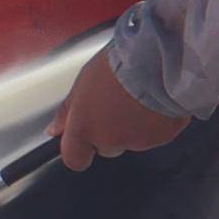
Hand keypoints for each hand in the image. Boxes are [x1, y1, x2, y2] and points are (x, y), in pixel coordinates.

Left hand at [50, 48, 188, 170]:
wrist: (156, 59)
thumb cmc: (117, 66)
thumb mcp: (82, 83)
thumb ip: (67, 112)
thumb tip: (54, 130)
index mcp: (84, 128)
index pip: (74, 159)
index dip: (79, 151)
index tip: (83, 139)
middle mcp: (110, 141)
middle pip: (107, 148)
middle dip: (110, 133)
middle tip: (117, 105)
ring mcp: (139, 142)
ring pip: (133, 141)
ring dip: (135, 126)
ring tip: (140, 97)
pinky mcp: (164, 137)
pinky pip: (157, 134)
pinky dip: (157, 122)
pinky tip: (157, 100)